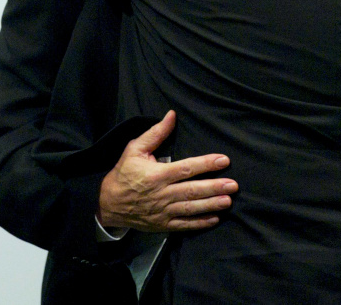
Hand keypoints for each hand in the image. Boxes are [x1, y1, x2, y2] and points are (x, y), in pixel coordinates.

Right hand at [97, 110, 237, 231]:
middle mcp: (162, 194)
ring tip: (228, 201)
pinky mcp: (162, 225)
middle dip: (214, 188)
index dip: (206, 164)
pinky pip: (183, 225)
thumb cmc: (123, 174)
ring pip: (190, 209)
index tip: (224, 161)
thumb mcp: (134, 149)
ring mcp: (162, 211)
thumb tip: (172, 115)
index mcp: (157, 174)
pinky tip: (214, 219)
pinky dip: (199, 223)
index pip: (186, 168)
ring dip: (211, 205)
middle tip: (233, 185)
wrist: (106, 204)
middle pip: (192, 190)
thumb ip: (155, 133)